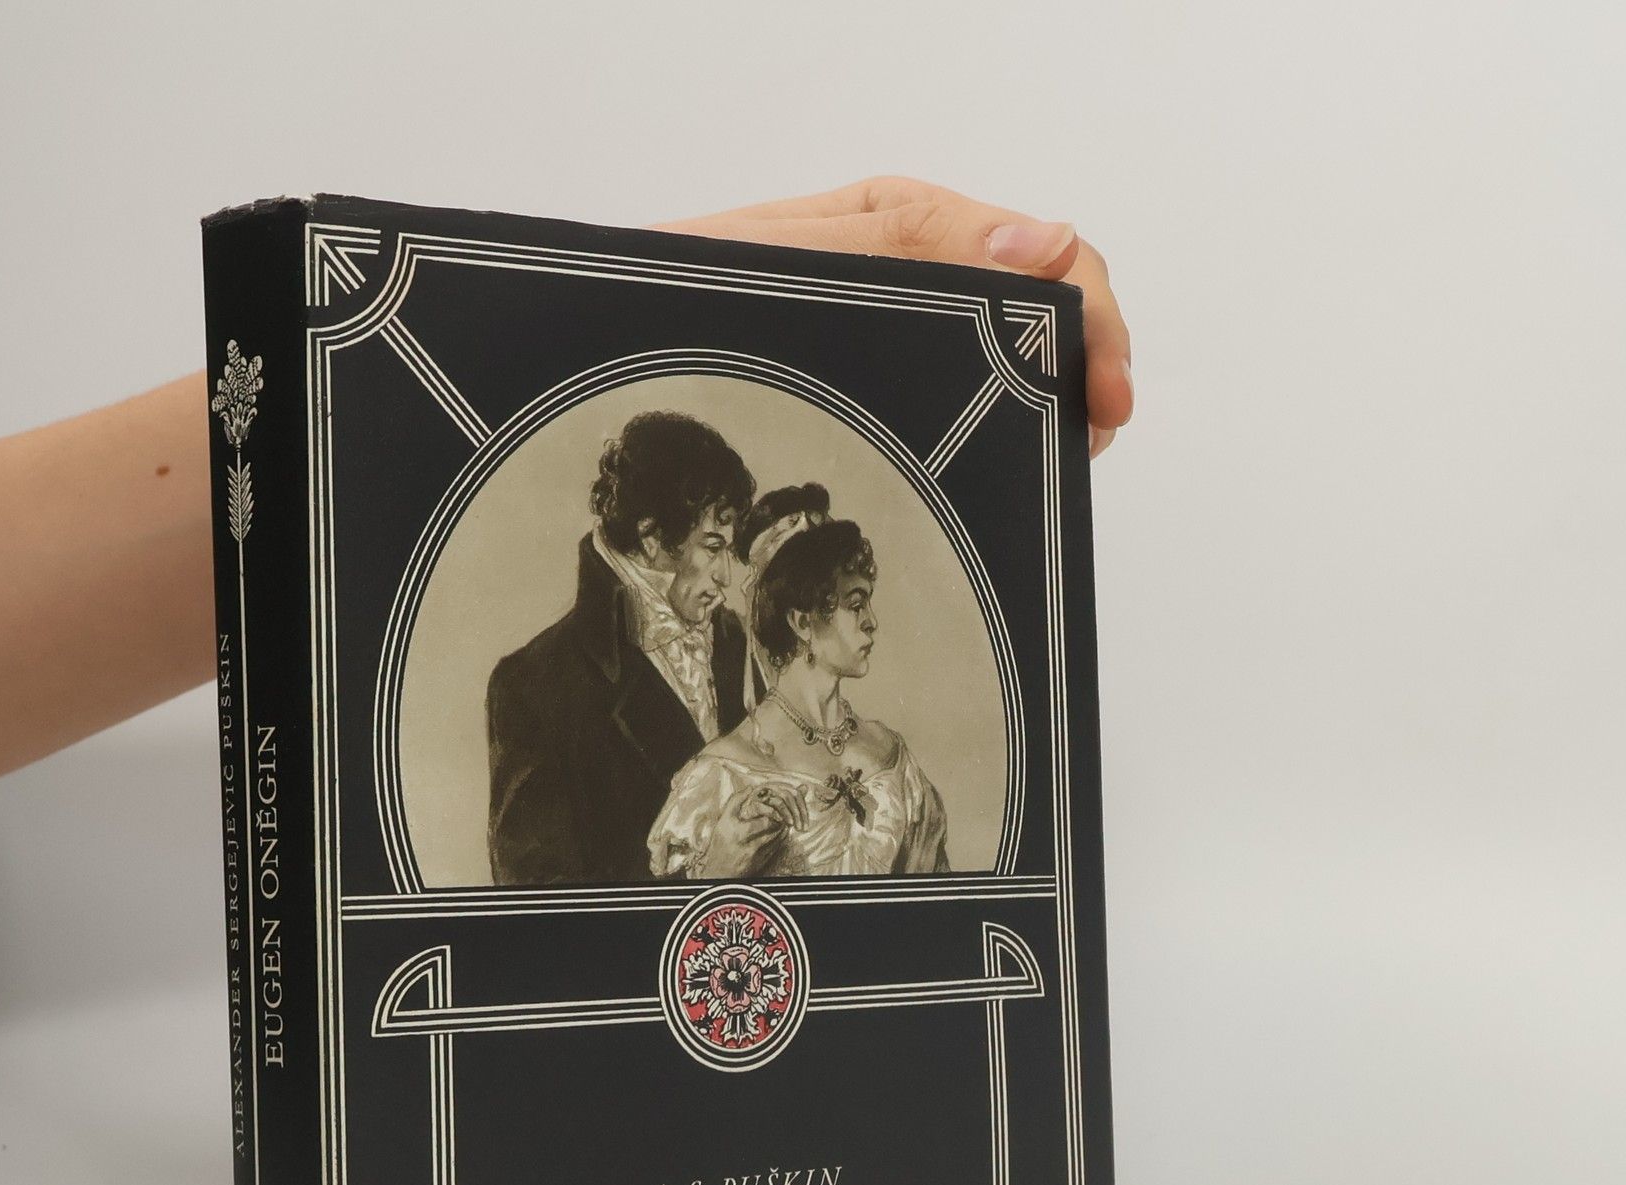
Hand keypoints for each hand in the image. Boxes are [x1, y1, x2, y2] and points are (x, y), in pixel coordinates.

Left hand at [660, 177, 1131, 458]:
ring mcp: (896, 325)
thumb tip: (1035, 244)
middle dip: (1086, 357)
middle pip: (1039, 297)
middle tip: (1099, 424)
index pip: (1033, 248)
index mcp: (895, 225)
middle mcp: (906, 268)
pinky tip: (1016, 444)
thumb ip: (904, 244)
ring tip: (1071, 441)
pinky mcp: (873, 377)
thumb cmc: (672, 299)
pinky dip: (1003, 419)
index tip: (1104, 387)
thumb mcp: (783, 263)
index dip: (1086, 314)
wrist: (594, 349)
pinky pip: (960, 388)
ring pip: (1009, 348)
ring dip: (1053, 393)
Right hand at [702, 782, 801, 877]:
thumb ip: (735, 802)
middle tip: (780, 812)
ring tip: (780, 820)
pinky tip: (777, 832)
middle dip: (780, 818)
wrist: (720, 874)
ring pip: (779, 837)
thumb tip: (751, 788)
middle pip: (775, 828)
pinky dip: (780, 838)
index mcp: (738, 832)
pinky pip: (778, 847)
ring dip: (782, 827)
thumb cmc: (720, 845)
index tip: (772, 807)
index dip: (773, 812)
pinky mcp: (763, 863)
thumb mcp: (722, 821)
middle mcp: (749, 845)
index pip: (765, 820)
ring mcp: (758, 856)